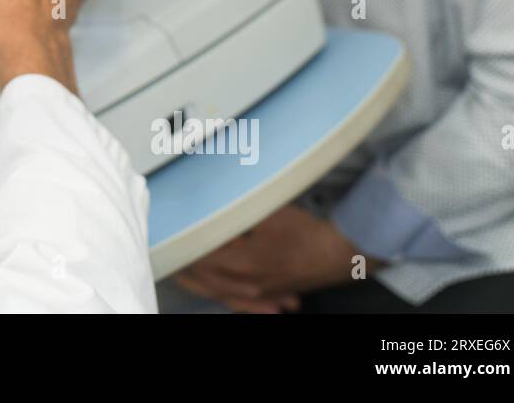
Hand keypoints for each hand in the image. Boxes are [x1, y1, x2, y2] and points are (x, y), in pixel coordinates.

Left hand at [173, 205, 366, 312]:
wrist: (341, 252)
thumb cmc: (308, 233)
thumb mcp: (266, 215)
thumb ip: (237, 216)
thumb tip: (216, 211)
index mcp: (243, 265)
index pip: (203, 261)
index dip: (185, 252)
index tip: (172, 244)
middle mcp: (250, 284)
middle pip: (209, 283)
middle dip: (189, 274)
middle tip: (172, 265)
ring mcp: (263, 293)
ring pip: (225, 294)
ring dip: (206, 285)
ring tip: (189, 277)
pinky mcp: (274, 293)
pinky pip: (245, 301)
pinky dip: (232, 297)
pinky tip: (227, 293)